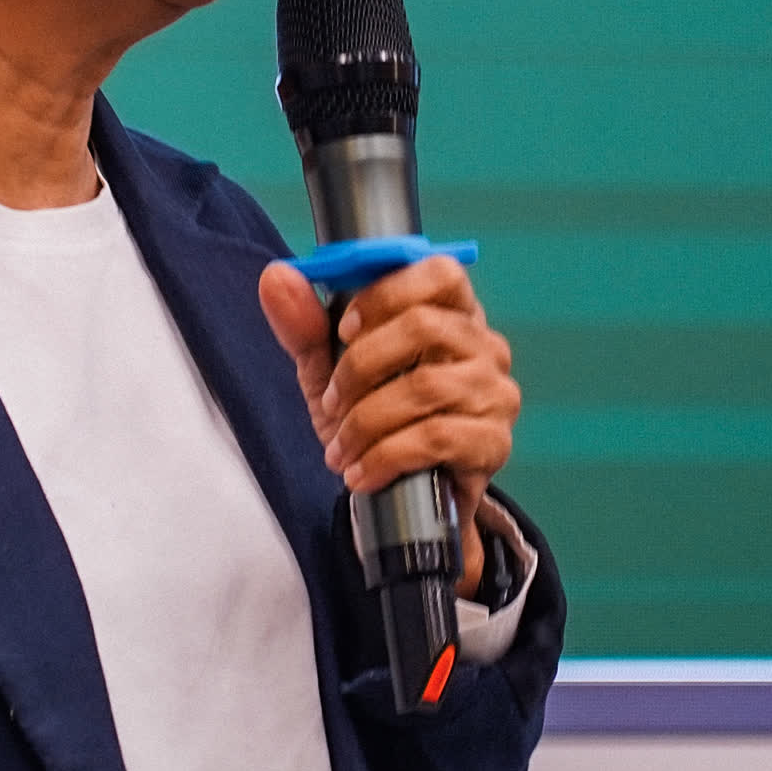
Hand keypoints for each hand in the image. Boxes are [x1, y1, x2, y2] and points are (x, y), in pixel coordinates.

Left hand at [258, 253, 519, 596]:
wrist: (398, 498)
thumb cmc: (372, 417)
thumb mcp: (329, 370)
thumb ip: (304, 325)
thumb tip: (276, 277)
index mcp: (451, 313)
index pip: (439, 272)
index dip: (387, 293)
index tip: (344, 328)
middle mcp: (483, 345)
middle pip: (425, 326)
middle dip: (361, 366)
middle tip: (332, 401)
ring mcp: (495, 392)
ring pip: (426, 386)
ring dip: (366, 421)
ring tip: (340, 448)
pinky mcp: (493, 442)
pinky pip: (437, 437)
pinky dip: (386, 456)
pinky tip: (362, 472)